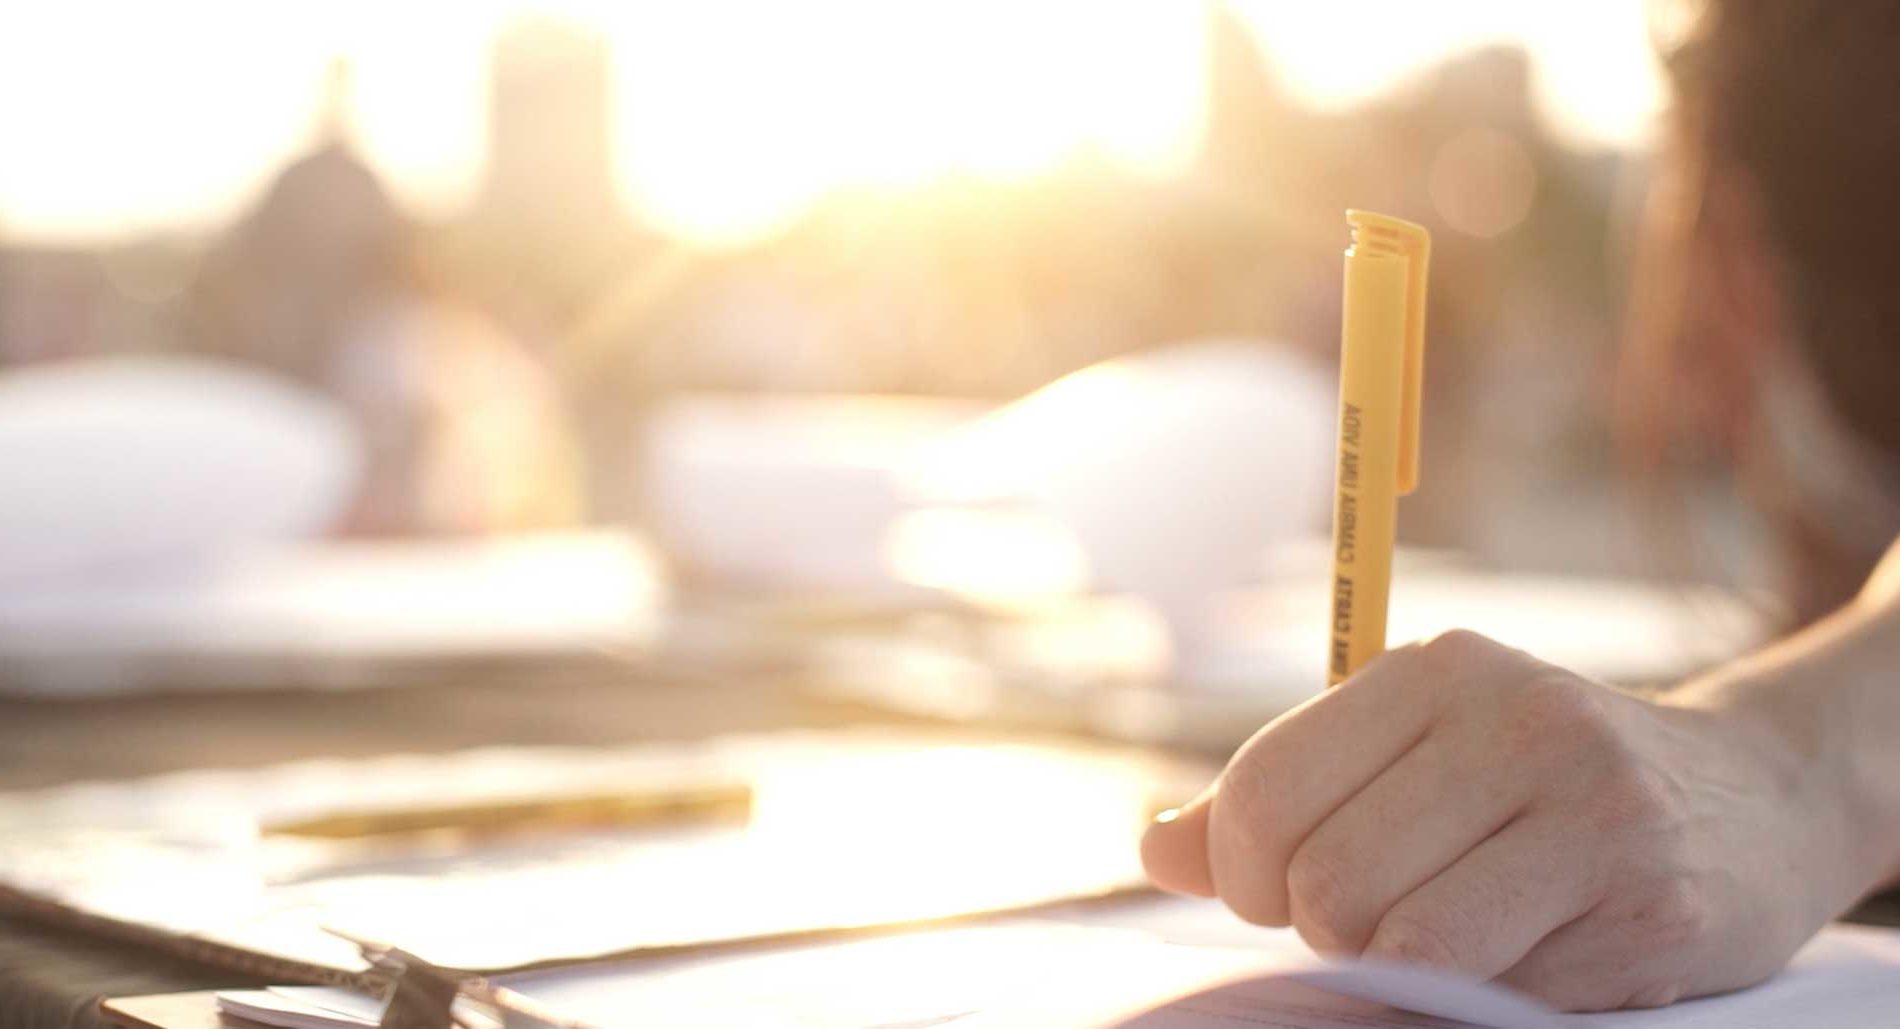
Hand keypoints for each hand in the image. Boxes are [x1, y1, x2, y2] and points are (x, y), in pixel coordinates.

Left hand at [1141, 630, 1870, 1010]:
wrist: (1755, 795)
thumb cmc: (1539, 783)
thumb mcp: (1410, 754)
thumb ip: (1279, 799)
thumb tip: (1151, 845)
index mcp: (1429, 670)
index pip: (1261, 792)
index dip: (1244, 875)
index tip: (1284, 894)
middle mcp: (1510, 719)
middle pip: (1322, 881)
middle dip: (1327, 931)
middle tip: (1381, 920)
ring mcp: (1588, 806)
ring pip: (1401, 942)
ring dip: (1401, 969)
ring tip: (1451, 935)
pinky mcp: (1647, 899)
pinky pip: (1496, 989)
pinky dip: (1484, 994)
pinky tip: (1532, 951)